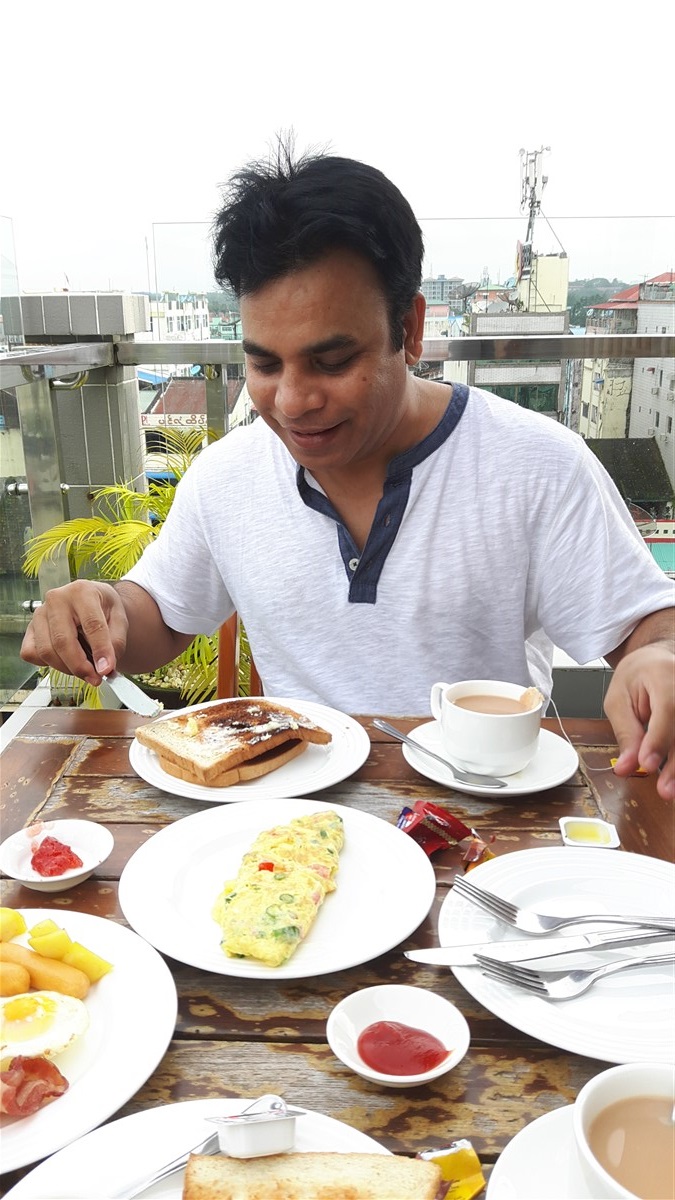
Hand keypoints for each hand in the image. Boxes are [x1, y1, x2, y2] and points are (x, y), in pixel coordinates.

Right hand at [20, 581, 128, 685]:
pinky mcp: (30, 628)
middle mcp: (56, 599)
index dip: (100, 650)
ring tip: (84, 669)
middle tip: (95, 678)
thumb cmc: (104, 608)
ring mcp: (39, 613)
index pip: (91, 624)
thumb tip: (105, 668)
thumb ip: (115, 643)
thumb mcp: (119, 619)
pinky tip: (64, 660)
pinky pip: (32, 654)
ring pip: (46, 651)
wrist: (92, 602)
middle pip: (63, 641)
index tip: (106, 670)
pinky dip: (48, 664)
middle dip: (80, 667)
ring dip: (67, 668)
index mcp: (82, 592)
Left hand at [604, 641, 674, 800]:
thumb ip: (626, 733)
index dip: (658, 740)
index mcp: (664, 674)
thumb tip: (626, 766)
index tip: (647, 763)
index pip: (667, 709)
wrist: (658, 660)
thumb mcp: (619, 700)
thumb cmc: (638, 676)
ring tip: (671, 789)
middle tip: (665, 790)